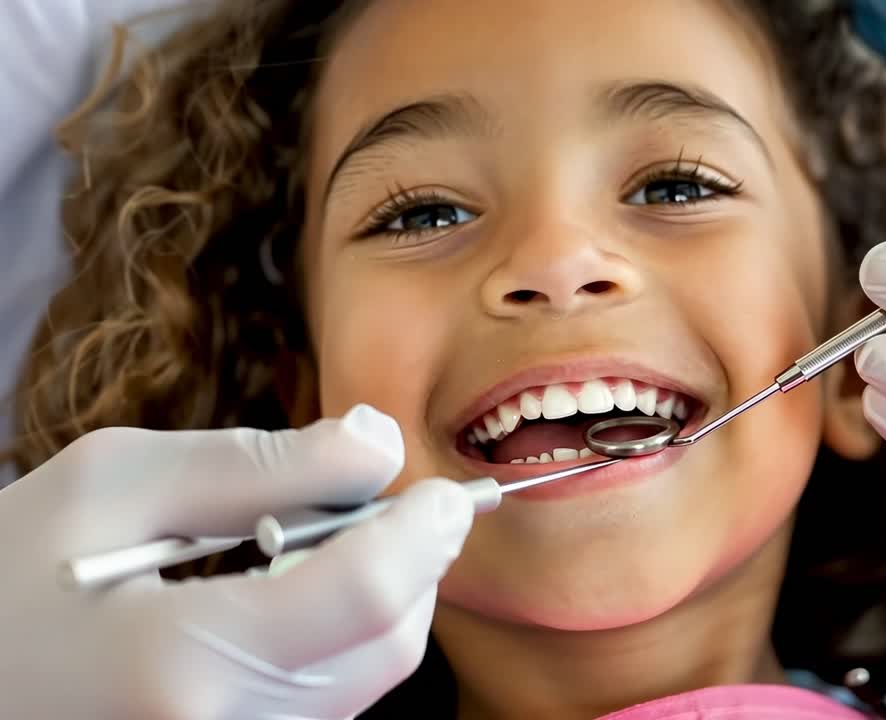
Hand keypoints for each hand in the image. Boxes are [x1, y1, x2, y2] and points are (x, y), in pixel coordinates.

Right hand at [0, 404, 474, 718]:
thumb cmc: (6, 580)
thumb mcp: (110, 488)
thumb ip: (256, 463)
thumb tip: (378, 443)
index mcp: (182, 661)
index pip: (366, 595)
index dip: (424, 533)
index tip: (443, 491)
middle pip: (386, 644)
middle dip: (410, 564)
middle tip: (377, 505)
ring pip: (369, 680)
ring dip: (380, 601)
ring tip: (316, 547)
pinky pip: (330, 704)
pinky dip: (342, 642)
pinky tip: (290, 599)